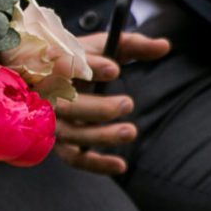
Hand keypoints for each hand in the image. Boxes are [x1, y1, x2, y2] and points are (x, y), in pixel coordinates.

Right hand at [52, 31, 171, 176]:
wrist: (45, 75)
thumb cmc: (78, 56)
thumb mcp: (102, 46)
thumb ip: (133, 45)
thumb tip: (165, 46)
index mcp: (54, 64)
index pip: (65, 66)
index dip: (88, 69)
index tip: (115, 69)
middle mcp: (48, 95)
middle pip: (66, 106)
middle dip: (97, 108)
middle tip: (127, 104)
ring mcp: (52, 120)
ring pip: (71, 134)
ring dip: (100, 136)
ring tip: (130, 132)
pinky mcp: (60, 140)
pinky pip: (74, 158)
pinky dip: (96, 164)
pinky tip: (121, 166)